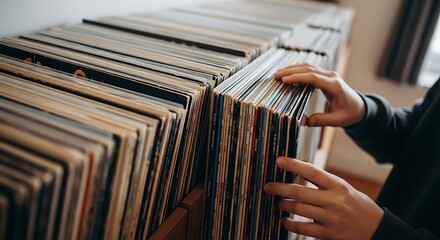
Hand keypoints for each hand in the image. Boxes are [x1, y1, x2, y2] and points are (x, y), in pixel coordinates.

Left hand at [264, 157, 383, 239]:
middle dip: (279, 188)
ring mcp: (331, 218)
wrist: (377, 229)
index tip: (279, 161)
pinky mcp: (328, 234)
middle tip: (268, 186)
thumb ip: (323, 182)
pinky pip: (302, 229)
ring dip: (283, 205)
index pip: (312, 171)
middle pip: (299, 191)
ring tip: (278, 202)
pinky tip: (285, 221)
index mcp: (338, 185)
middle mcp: (334, 200)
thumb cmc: (357, 205)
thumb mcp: (343, 188)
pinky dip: (290, 224)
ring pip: (298, 209)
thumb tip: (297, 173)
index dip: (293, 165)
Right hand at [275, 63, 364, 126]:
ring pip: (308, 67)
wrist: (359, 107)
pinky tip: (288, 74)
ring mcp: (328, 75)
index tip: (284, 80)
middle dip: (291, 71)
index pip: (313, 78)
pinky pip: (310, 70)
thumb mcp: (337, 120)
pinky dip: (298, 70)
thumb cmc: (349, 114)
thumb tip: (303, 121)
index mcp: (334, 86)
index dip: (298, 78)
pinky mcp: (325, 76)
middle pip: (308, 69)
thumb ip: (321, 120)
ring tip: (278, 74)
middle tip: (276, 76)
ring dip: (293, 69)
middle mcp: (331, 77)